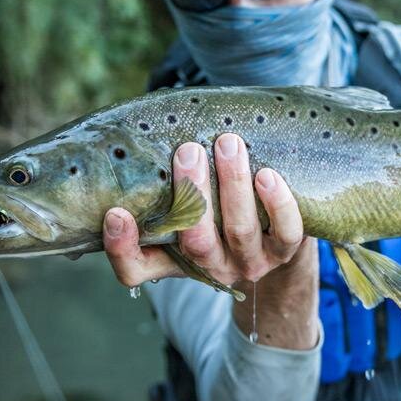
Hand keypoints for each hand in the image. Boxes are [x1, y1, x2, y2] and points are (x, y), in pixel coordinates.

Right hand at [102, 133, 306, 288]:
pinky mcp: (283, 253)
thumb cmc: (216, 210)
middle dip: (192, 193)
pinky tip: (268, 175)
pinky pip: (285, 233)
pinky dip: (277, 204)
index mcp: (174, 260)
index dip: (122, 248)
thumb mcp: (185, 205)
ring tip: (228, 143)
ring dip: (233, 184)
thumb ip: (164, 183)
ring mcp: (248, 263)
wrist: (273, 238)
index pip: (135, 270)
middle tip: (188, 150)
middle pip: (195, 241)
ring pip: (239, 230)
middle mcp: (209, 267)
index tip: (116, 212)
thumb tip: (145, 130)